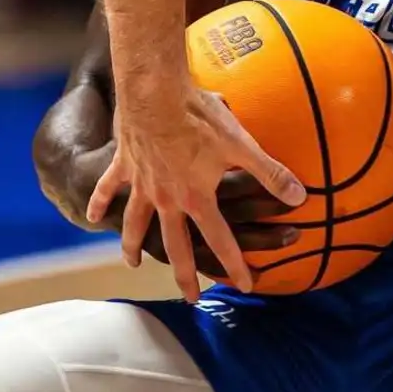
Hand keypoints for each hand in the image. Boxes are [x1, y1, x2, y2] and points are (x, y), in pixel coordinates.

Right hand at [86, 84, 306, 302]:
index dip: (236, 264)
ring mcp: (142, 184)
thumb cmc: (199, 116)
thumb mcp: (241, 145)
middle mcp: (167, 199)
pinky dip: (100, 202)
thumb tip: (301, 196)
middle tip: (190, 299)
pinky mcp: (124, 164)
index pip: (222, 240)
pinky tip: (92, 214)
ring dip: (133, 245)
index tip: (246, 286)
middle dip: (184, 275)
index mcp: (197, 198)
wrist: (154, 92)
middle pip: (175, 246)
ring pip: (135, 223)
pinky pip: (109, 189)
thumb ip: (270, 173)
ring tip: (133, 263)